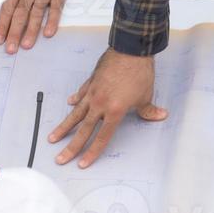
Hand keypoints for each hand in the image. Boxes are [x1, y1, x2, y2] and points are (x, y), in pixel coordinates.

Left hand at [0, 0, 77, 54]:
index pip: (6, 9)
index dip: (2, 25)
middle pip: (19, 16)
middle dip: (14, 33)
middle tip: (10, 49)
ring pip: (35, 15)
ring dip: (31, 31)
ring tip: (26, 45)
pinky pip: (55, 9)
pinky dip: (52, 21)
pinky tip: (48, 33)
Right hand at [48, 48, 166, 167]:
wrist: (130, 49)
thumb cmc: (139, 73)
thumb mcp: (146, 96)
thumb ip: (148, 110)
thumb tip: (160, 116)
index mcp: (114, 112)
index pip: (101, 138)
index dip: (92, 152)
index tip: (82, 163)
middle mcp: (100, 105)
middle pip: (83, 131)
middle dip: (71, 147)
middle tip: (59, 159)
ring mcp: (93, 93)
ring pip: (75, 114)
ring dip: (64, 127)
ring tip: (53, 138)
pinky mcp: (91, 81)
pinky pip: (80, 94)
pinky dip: (75, 100)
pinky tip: (69, 104)